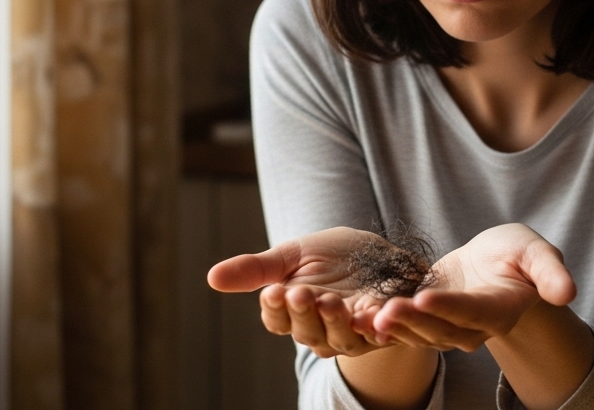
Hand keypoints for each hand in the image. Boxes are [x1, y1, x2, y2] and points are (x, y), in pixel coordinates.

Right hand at [209, 227, 391, 358]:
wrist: (381, 254)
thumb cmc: (333, 255)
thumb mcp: (293, 254)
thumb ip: (258, 269)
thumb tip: (212, 277)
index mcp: (292, 311)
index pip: (276, 318)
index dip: (274, 308)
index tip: (272, 292)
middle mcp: (318, 329)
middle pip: (304, 331)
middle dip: (301, 313)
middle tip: (298, 293)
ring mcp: (349, 334)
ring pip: (337, 339)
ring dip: (332, 322)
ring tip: (328, 300)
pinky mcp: (380, 331)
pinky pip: (376, 335)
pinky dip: (374, 328)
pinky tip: (371, 315)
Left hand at [368, 223, 576, 351]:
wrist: (495, 264)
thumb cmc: (519, 254)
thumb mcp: (537, 252)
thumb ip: (550, 271)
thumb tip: (568, 291)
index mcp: (500, 310)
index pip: (472, 311)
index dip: (450, 307)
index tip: (426, 298)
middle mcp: (473, 327)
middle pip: (440, 329)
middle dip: (412, 322)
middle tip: (384, 311)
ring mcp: (447, 328)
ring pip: (418, 333)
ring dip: (392, 327)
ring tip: (366, 316)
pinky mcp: (425, 320)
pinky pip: (403, 326)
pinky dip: (380, 322)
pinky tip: (357, 314)